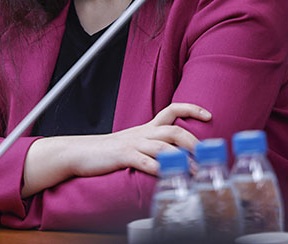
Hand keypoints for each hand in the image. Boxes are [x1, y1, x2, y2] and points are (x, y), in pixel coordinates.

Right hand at [21, 102, 210, 196]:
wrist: (78, 152)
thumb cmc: (107, 151)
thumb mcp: (132, 142)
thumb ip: (151, 144)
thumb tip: (174, 154)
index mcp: (146, 128)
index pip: (171, 110)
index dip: (191, 109)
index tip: (209, 115)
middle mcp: (142, 133)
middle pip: (173, 130)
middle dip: (194, 142)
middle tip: (207, 155)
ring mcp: (132, 145)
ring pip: (163, 147)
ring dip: (182, 160)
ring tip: (196, 172)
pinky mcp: (123, 157)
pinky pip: (145, 162)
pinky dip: (159, 169)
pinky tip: (169, 177)